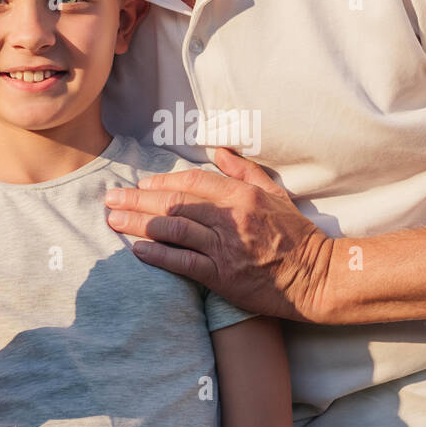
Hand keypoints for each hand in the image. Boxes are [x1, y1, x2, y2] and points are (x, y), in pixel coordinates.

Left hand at [103, 147, 334, 321]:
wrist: (314, 276)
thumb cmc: (296, 235)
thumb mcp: (274, 194)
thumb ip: (244, 171)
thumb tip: (218, 150)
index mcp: (241, 195)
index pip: (192, 182)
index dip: (162, 182)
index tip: (141, 184)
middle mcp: (230, 218)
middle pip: (174, 203)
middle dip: (137, 200)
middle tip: (111, 199)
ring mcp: (225, 247)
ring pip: (173, 229)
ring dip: (138, 223)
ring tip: (113, 221)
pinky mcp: (222, 276)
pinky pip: (183, 262)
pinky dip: (158, 254)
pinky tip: (137, 249)